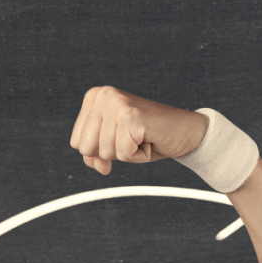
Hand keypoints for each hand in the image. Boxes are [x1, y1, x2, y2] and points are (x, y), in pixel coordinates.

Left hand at [68, 86, 207, 175]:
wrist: (184, 131)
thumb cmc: (148, 136)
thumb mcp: (114, 145)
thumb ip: (95, 155)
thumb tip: (97, 167)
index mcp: (94, 96)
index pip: (76, 142)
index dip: (99, 150)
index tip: (120, 137)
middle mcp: (104, 95)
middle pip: (86, 148)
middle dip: (111, 152)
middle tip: (132, 138)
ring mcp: (117, 104)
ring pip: (105, 152)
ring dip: (126, 153)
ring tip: (141, 138)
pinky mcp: (131, 117)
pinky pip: (123, 154)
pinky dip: (138, 156)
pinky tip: (148, 140)